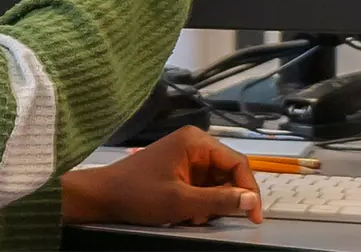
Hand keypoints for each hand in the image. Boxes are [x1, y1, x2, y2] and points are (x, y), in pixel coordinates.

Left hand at [61, 126, 261, 226]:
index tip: (254, 219)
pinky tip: (187, 214)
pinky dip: (201, 203)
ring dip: (212, 204)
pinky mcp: (180, 169)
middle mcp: (194, 143)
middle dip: (226, 199)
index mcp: (196, 141)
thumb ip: (219, 200)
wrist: (106, 195)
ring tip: (194, 217)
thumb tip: (251, 200)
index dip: (250, 190)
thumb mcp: (182, 202)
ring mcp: (187, 155)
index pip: (238, 162)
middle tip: (214, 220)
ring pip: (218, 182)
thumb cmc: (141, 194)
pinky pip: (204, 186)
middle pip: (229, 172)